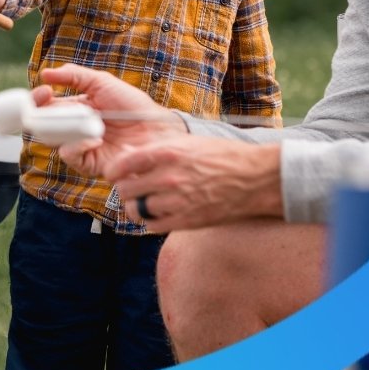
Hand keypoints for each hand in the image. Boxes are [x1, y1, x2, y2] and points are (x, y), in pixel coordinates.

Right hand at [36, 63, 182, 178]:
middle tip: (43, 103)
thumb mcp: (102, 82)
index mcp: (76, 108)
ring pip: (52, 140)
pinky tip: (93, 138)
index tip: (43, 91)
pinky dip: (76, 146)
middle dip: (37, 114)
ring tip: (72, 119)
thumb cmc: (134, 105)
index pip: (47, 106)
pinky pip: (71, 156)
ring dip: (57, 128)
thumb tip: (45, 73)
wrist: (156, 128)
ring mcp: (81, 146)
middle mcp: (74, 128)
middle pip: (44, 124)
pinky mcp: (89, 163)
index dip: (39, 99)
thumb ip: (74, 75)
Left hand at [109, 136, 283, 230]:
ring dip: (135, 207)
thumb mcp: (187, 143)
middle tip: (131, 188)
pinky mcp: (186, 221)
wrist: (255, 178)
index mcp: (168, 153)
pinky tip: (158, 213)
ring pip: (136, 210)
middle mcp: (169, 178)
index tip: (114, 174)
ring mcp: (177, 202)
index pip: (123, 165)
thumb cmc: (222, 156)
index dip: (113, 171)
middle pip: (125, 190)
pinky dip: (150, 221)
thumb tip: (127, 154)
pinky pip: (153, 226)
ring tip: (143, 202)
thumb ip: (156, 149)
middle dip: (125, 189)